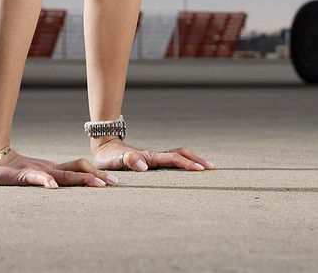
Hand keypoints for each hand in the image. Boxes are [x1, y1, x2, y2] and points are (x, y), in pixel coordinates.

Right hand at [0, 150, 117, 188]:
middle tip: (114, 184)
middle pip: (77, 169)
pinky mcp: (24, 175)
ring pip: (63, 175)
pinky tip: (53, 188)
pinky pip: (37, 178)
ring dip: (81, 179)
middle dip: (97, 176)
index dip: (97, 172)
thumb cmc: (17, 172)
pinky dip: (46, 182)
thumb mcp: (40, 176)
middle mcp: (51, 169)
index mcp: (55, 169)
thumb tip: (69, 189)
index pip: (80, 168)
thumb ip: (53, 180)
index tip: (115, 181)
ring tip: (97, 185)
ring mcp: (38, 171)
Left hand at [88, 138, 212, 172]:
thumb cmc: (108, 157)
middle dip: (196, 160)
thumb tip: (143, 166)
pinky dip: (184, 162)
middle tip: (212, 168)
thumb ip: (127, 161)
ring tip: (207, 167)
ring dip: (193, 160)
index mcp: (149, 157)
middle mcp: (155, 156)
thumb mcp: (114, 160)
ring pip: (178, 155)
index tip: (200, 170)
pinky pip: (173, 160)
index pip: (172, 160)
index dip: (186, 164)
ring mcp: (155, 157)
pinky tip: (189, 168)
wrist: (105, 146)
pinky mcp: (153, 160)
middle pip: (181, 154)